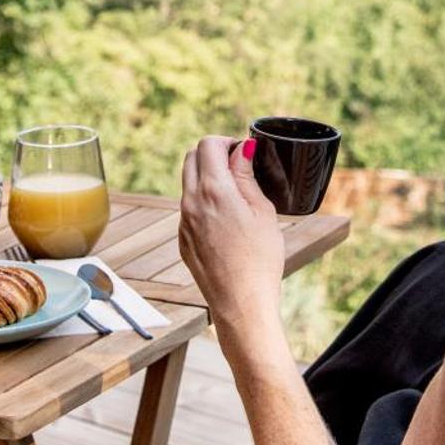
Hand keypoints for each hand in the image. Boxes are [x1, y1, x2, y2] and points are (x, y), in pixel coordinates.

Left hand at [180, 135, 285, 340]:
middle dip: (213, 154)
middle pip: (191, 158)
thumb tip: (241, 149)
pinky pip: (188, 209)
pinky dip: (203, 202)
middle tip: (238, 167)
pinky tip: (226, 220)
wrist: (241, 303)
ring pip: (188, 184)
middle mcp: (191, 203)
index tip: (243, 153)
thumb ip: (246, 176)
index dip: (227, 142)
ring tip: (235, 194)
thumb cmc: (259, 259)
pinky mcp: (183, 240)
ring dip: (207, 177)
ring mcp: (184, 223)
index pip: (208, 145)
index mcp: (213, 190)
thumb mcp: (262, 210)